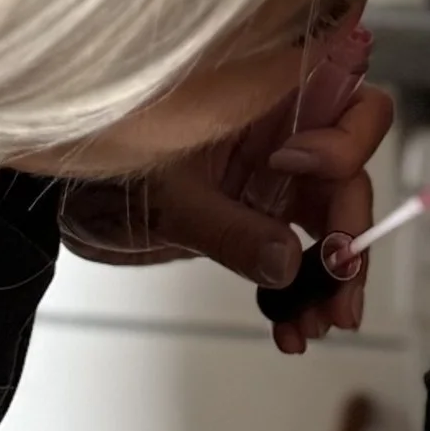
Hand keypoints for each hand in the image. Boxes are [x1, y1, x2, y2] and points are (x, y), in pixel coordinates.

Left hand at [60, 80, 395, 355]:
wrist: (76, 201)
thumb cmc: (113, 170)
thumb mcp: (167, 196)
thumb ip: (227, 226)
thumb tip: (287, 262)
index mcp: (269, 101)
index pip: (347, 101)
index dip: (343, 138)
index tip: (294, 171)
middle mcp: (287, 135)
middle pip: (353, 171)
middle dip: (352, 231)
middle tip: (337, 284)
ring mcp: (281, 180)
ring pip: (338, 220)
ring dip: (335, 278)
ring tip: (316, 324)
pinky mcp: (269, 218)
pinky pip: (306, 255)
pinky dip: (304, 295)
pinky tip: (290, 329)